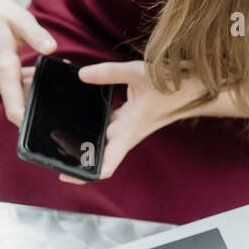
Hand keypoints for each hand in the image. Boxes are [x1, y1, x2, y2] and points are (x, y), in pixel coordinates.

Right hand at [0, 0, 55, 125]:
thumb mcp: (19, 19)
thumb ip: (37, 36)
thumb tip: (52, 48)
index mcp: (3, 69)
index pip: (16, 111)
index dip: (32, 120)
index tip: (51, 118)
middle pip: (24, 102)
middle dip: (43, 92)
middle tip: (61, 73)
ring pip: (20, 94)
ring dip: (35, 85)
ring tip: (52, 66)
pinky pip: (14, 87)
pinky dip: (26, 81)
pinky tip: (37, 68)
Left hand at [58, 60, 184, 182]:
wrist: (197, 88)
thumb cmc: (175, 84)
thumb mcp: (139, 74)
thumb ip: (108, 74)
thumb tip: (81, 75)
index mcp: (129, 132)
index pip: (107, 164)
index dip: (85, 174)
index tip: (65, 174)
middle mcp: (126, 133)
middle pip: (98, 155)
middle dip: (76, 156)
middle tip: (50, 150)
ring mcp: (128, 127)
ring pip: (101, 140)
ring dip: (83, 142)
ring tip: (57, 134)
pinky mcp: (129, 118)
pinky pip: (107, 125)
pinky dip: (93, 124)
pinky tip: (78, 113)